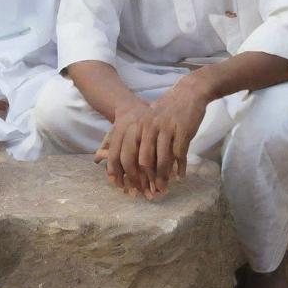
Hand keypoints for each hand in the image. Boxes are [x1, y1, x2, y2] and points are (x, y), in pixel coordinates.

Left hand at [95, 79, 208, 198]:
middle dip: (142, 180)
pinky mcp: (182, 131)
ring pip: (160, 160)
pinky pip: (179, 154)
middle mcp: (146, 127)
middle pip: (140, 160)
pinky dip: (179, 168)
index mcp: (132, 126)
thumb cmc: (160, 112)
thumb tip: (99, 160)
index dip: (119, 172)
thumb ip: (123, 140)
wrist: (187, 94)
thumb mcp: (139, 123)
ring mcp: (164, 129)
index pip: (120, 153)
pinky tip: (179, 177)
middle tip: (146, 193)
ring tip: (162, 189)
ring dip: (161, 178)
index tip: (122, 187)